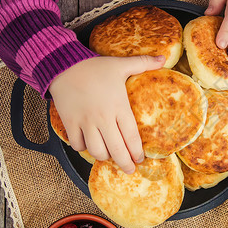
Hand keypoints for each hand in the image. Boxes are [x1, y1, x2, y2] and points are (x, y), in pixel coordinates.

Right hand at [48, 55, 164, 173]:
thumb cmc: (95, 67)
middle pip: (117, 150)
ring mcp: (86, 122)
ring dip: (105, 157)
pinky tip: (89, 145)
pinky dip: (84, 148)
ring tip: (110, 156)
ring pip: (97, 151)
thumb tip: (164, 58)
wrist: (63, 64)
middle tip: (129, 169)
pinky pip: (78, 144)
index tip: (140, 159)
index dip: (137, 152)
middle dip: (125, 164)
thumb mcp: (121, 64)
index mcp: (119, 106)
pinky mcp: (70, 123)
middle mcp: (103, 118)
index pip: (132, 137)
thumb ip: (144, 63)